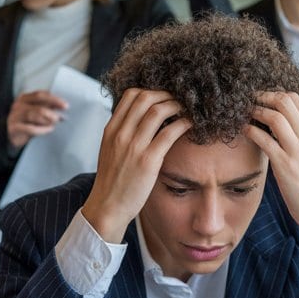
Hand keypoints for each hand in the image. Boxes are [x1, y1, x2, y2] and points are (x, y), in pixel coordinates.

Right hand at [7, 90, 68, 149]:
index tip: (65, 105)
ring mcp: (15, 116)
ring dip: (47, 120)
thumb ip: (46, 108)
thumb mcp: (35, 113)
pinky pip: (30, 128)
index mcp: (25, 98)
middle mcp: (19, 105)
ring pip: (34, 115)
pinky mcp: (14, 127)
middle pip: (39, 105)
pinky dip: (42, 129)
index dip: (54, 99)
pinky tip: (48, 130)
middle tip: (60, 118)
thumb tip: (61, 109)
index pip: (40, 95)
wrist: (10, 135)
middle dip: (52, 112)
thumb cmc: (25, 122)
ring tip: (53, 124)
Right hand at [80, 88, 192, 241]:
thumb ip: (122, 134)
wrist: (108, 206)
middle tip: (179, 101)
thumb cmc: (113, 181)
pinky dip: (183, 124)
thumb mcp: (110, 151)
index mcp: (111, 129)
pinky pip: (169, 133)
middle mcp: (121, 134)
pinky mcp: (148, 160)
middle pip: (146, 98)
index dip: (151, 91)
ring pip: (158, 111)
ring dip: (177, 106)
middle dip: (166, 95)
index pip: (130, 95)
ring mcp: (134, 146)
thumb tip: (140, 120)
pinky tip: (190, 125)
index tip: (163, 97)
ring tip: (187, 111)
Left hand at [245, 91, 298, 249]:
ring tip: (243, 115)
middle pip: (284, 100)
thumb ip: (295, 137)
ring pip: (275, 116)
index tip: (258, 100)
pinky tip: (243, 132)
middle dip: (261, 97)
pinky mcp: (286, 166)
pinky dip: (250, 131)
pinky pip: (265, 140)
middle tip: (247, 103)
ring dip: (255, 111)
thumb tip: (273, 124)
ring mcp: (297, 151)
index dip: (272, 94)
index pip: (293, 98)